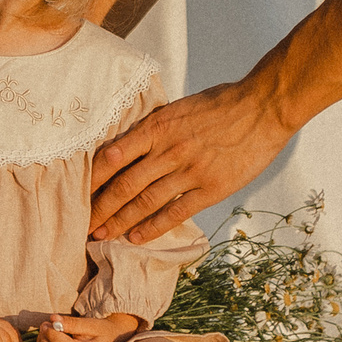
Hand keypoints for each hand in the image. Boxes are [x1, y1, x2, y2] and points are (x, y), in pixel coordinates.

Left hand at [34, 313, 138, 341]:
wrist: (112, 341)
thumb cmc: (103, 331)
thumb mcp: (92, 324)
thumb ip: (73, 323)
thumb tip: (53, 319)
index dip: (53, 334)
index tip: (48, 321)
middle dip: (44, 341)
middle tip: (44, 325)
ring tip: (46, 330)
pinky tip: (47, 339)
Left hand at [90, 75, 297, 242]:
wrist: (263, 106)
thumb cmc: (221, 103)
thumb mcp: (179, 107)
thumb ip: (155, 128)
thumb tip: (128, 145)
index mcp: (157, 126)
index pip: (113, 155)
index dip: (92, 178)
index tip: (77, 193)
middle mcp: (169, 150)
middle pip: (124, 185)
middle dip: (101, 208)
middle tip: (84, 224)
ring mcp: (190, 171)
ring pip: (145, 202)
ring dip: (120, 222)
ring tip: (102, 235)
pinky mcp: (211, 188)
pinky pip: (175, 212)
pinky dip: (153, 228)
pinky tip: (136, 238)